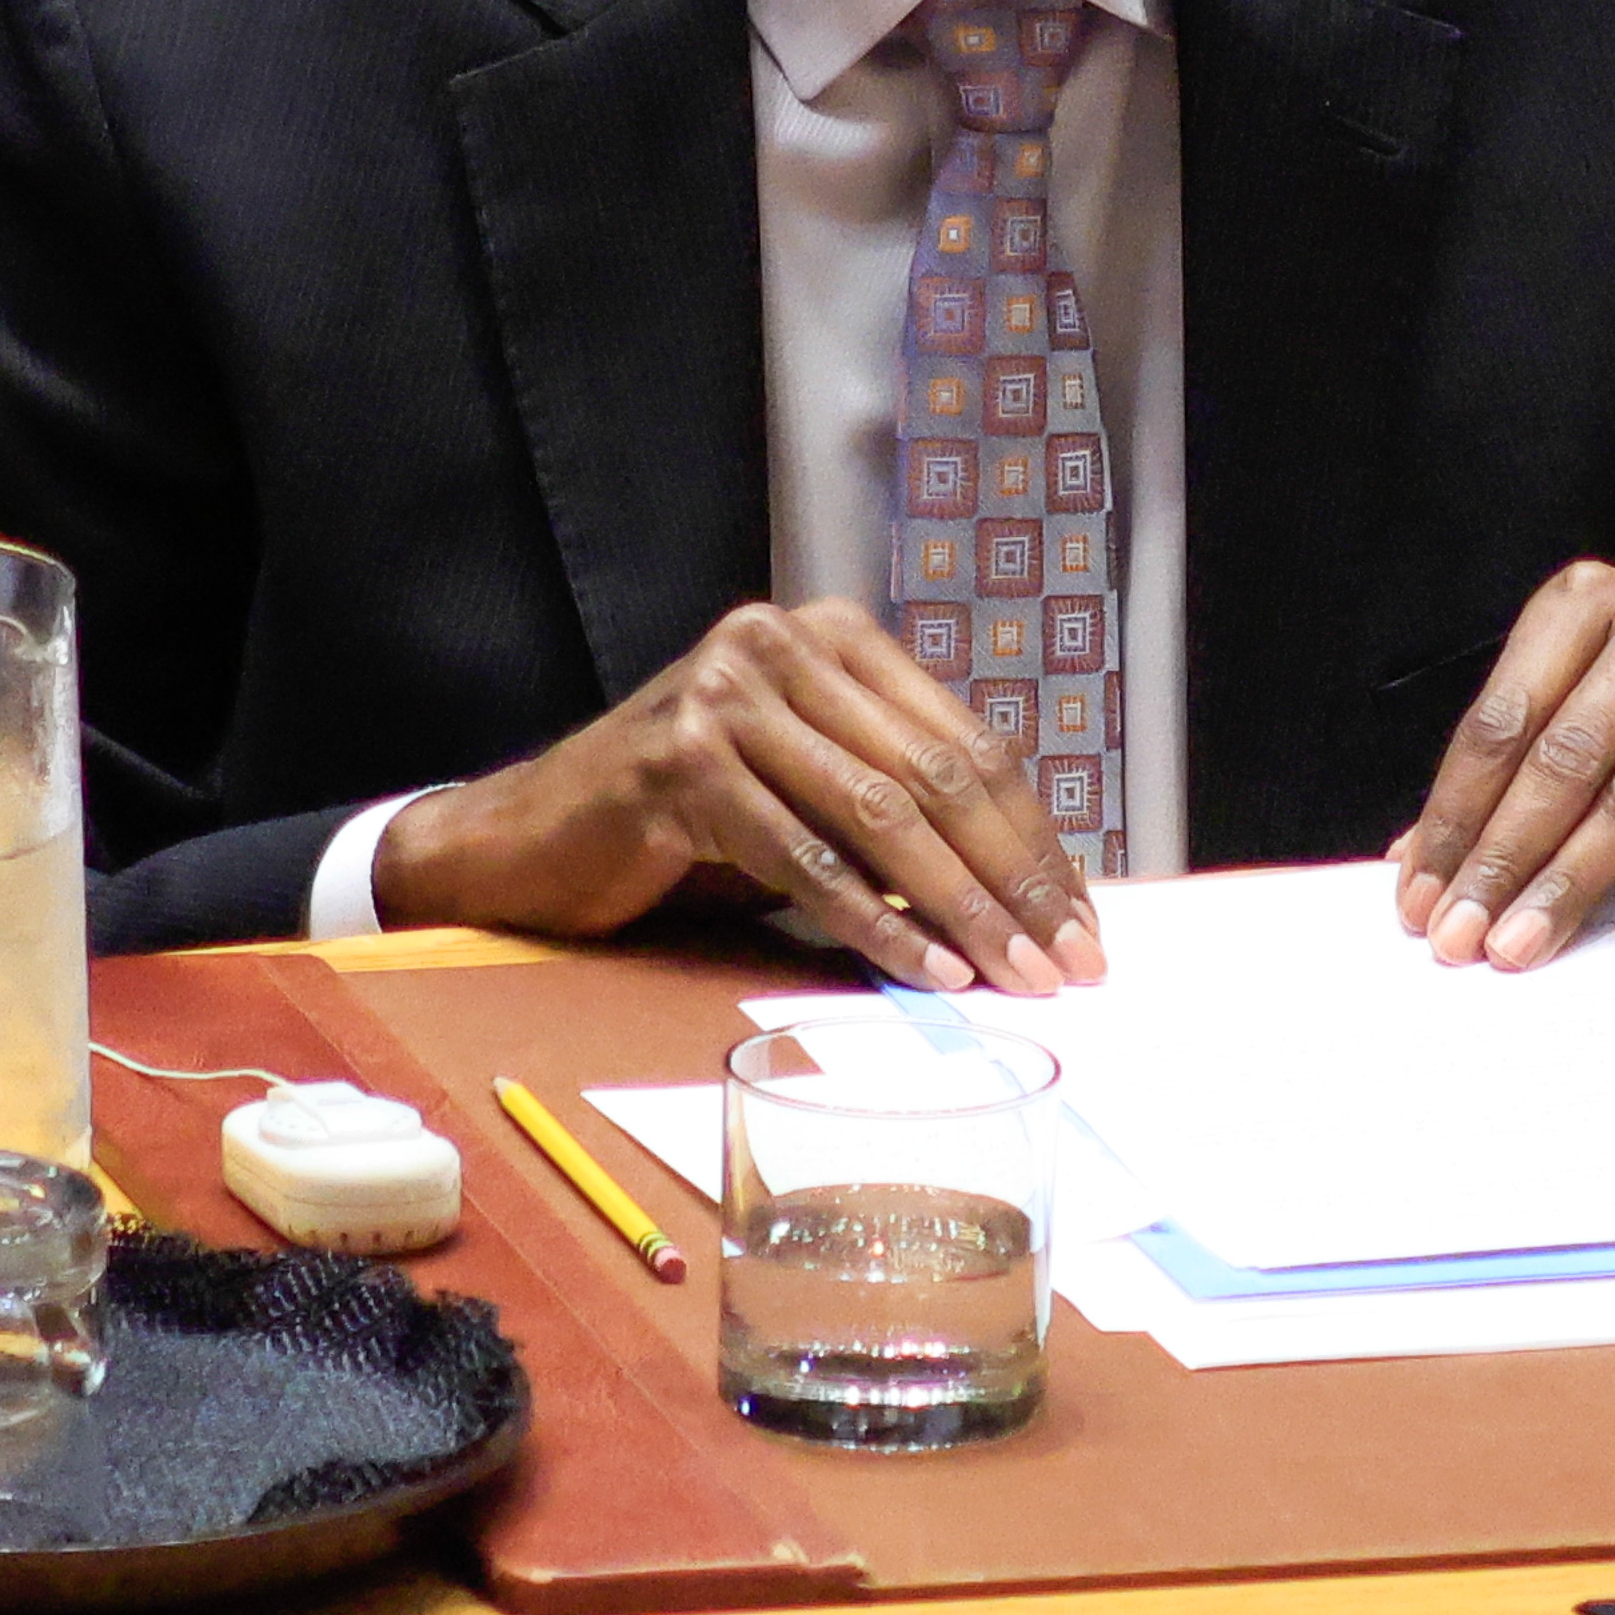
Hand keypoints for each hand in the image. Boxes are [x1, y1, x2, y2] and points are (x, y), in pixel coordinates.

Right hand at [375, 598, 1105, 994]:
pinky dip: (874, 923)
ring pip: (879, 814)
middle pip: (936, 773)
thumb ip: (899, 811)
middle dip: (1014, 878)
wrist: (530, 840)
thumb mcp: (807, 797)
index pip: (966, 742)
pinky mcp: (679, 764)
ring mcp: (725, 695)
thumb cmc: (685, 827)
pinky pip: (804, 859)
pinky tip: (925, 972)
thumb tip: (1027, 896)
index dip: (1033, 837)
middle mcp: (782, 643)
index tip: (1084, 920)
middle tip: (1069, 961)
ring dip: (961, 909)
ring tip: (1015, 977)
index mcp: (832, 637)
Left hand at [1388, 560, 1614, 970]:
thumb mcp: (1572, 725)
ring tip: (1523, 945)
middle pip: (1566, 754)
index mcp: (1588, 600)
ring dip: (1571, 881)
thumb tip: (1413, 868)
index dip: (1456, 814)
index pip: (1504, 717)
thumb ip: (1502, 782)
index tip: (1419, 897)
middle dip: (1505, 855)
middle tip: (1463, 934)